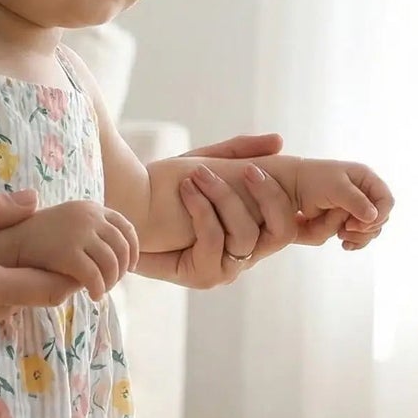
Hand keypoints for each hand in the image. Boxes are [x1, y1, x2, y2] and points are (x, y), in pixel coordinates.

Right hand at [8, 200, 139, 299]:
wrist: (10, 241)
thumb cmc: (39, 239)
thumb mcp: (70, 226)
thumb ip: (92, 234)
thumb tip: (117, 257)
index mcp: (92, 208)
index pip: (126, 228)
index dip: (133, 250)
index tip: (131, 267)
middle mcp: (89, 217)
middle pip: (122, 247)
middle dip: (122, 270)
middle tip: (113, 284)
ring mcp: (80, 233)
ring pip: (112, 264)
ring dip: (111, 282)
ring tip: (100, 291)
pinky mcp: (69, 253)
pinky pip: (95, 276)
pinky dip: (99, 289)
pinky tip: (93, 296)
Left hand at [137, 133, 299, 287]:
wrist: (127, 206)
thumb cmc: (164, 185)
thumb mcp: (206, 161)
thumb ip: (238, 151)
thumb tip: (279, 141)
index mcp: (251, 229)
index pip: (289, 225)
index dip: (290, 204)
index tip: (261, 169)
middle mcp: (243, 255)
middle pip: (282, 231)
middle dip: (266, 195)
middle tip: (245, 168)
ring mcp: (225, 268)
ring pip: (247, 236)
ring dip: (224, 199)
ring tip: (199, 175)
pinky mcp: (202, 277)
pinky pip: (215, 241)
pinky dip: (202, 212)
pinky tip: (186, 190)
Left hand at [289, 160, 393, 250]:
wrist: (293, 188)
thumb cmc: (314, 181)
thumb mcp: (336, 188)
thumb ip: (355, 201)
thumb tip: (373, 217)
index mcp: (367, 180)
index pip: (386, 201)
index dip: (378, 216)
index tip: (357, 225)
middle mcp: (365, 194)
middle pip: (380, 219)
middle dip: (365, 228)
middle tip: (345, 228)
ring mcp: (357, 209)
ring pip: (370, 231)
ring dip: (358, 237)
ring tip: (340, 234)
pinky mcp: (347, 221)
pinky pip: (359, 236)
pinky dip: (354, 242)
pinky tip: (343, 243)